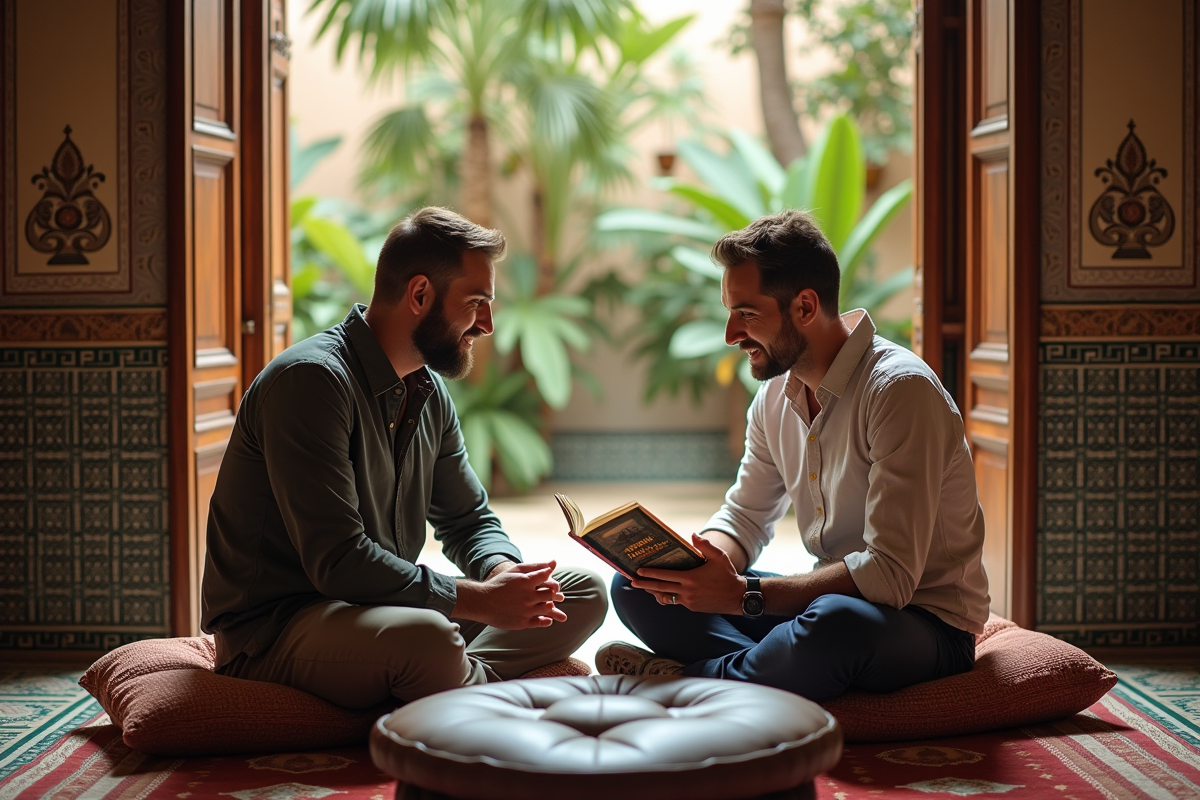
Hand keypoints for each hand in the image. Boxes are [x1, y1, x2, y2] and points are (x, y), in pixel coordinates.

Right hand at [454, 560, 566, 629]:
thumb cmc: (499, 584)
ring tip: (546, 603)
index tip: (548, 582)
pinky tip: (545, 617)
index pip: (548, 577)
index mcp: (526, 581)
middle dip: (553, 592)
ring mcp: (526, 610)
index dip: (550, 578)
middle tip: (551, 593)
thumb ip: (535, 566)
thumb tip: (554, 562)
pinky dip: (546, 620)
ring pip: (548, 608)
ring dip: (550, 605)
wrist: (482, 603)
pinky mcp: (523, 623)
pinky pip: (541, 622)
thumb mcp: (515, 571)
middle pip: (550, 593)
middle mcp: (528, 596)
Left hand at [630, 535, 745, 614]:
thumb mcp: (719, 557)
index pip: (665, 576)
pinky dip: (668, 596)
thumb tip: (692, 535)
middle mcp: (687, 591)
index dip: (650, 574)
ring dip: (654, 592)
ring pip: (666, 597)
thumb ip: (705, 545)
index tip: (638, 571)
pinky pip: (676, 601)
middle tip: (632, 581)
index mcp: (691, 578)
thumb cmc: (728, 574)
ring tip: (644, 587)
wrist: (738, 597)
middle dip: (645, 585)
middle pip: (660, 588)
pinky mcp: (692, 607)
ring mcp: (689, 601)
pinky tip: (662, 591)